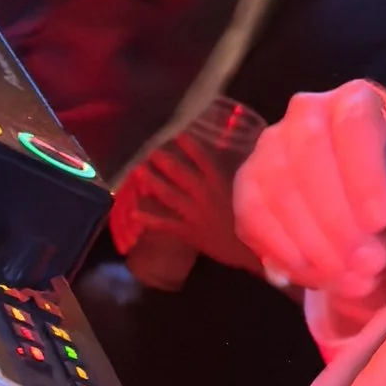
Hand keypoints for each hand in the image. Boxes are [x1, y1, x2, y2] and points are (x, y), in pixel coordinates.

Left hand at [110, 128, 252, 271]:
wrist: (250, 250)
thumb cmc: (251, 218)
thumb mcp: (244, 191)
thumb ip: (232, 175)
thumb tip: (226, 156)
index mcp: (220, 181)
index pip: (202, 157)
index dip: (187, 145)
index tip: (175, 135)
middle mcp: (204, 193)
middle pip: (179, 172)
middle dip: (162, 160)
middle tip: (149, 151)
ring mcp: (194, 213)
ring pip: (168, 195)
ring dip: (152, 182)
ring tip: (139, 171)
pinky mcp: (188, 232)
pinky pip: (164, 224)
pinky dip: (149, 219)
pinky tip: (134, 213)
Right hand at [233, 82, 385, 341]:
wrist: (375, 222)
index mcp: (360, 102)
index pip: (354, 122)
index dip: (362, 173)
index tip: (379, 222)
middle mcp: (308, 113)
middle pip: (307, 151)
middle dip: (336, 217)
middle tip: (368, 265)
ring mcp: (270, 147)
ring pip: (276, 187)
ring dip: (314, 243)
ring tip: (354, 281)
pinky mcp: (247, 185)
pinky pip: (253, 216)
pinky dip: (287, 253)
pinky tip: (321, 277)